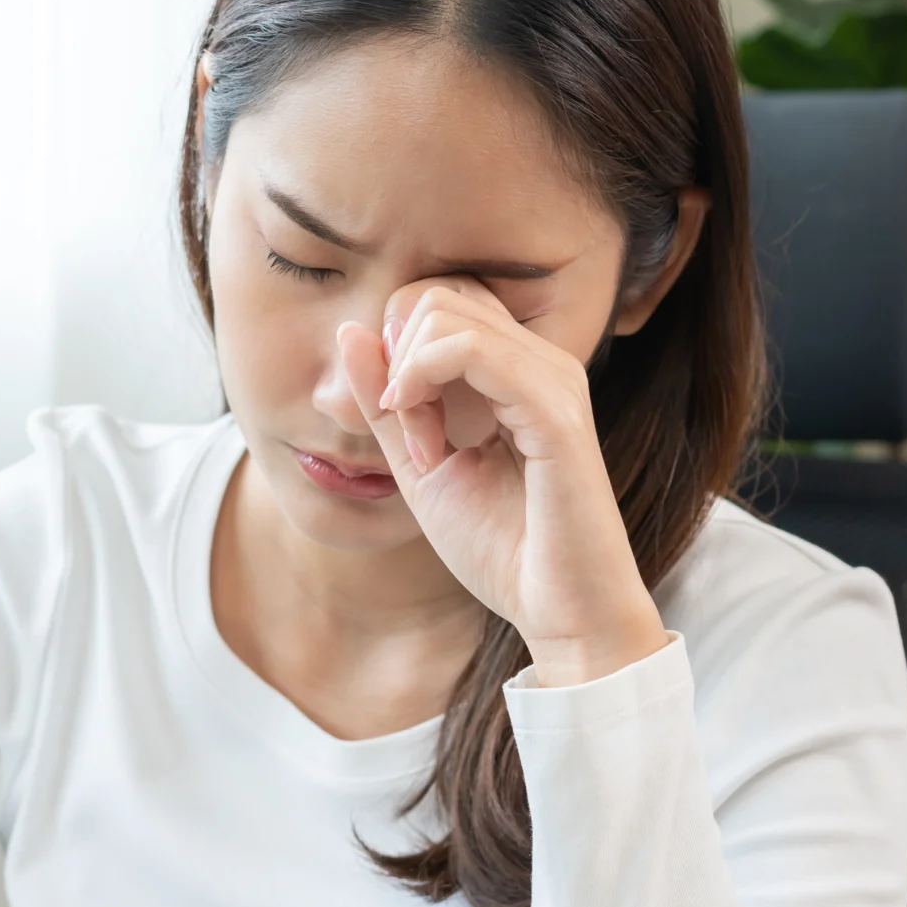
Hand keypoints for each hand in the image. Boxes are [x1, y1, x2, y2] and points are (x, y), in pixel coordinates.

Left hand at [338, 278, 668, 686]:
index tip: (399, 422)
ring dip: (408, 379)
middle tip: (410, 435)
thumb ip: (385, 403)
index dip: (396, 349)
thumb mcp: (419, 467)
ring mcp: (553, 380)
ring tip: (424, 449)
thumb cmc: (502, 547)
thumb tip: (349, 330)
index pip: (437, 298)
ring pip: (447, 313)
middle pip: (435, 295)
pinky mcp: (556, 411)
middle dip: (397, 360)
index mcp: (517, 369)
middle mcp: (541, 361)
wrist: (558, 611)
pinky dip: (425, 384)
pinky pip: (473, 349)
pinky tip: (426, 443)